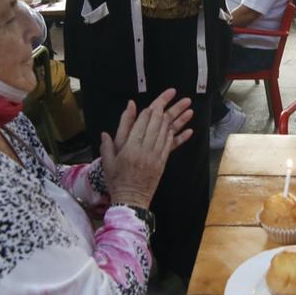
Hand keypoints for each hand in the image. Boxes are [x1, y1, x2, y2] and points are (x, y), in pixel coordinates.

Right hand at [101, 89, 194, 206]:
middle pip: (157, 124)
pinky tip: (187, 128)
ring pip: (167, 132)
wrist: (130, 200)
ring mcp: (156, 157)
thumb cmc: (116, 179)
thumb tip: (110, 127)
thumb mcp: (108, 159)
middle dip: (167, 107)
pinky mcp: (162, 163)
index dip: (150, 110)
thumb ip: (111, 141)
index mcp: (130, 148)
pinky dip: (179, 135)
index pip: (142, 123)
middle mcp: (145, 150)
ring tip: (187, 106)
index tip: (158, 100)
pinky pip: (172, 146)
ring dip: (178, 118)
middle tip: (176, 94)